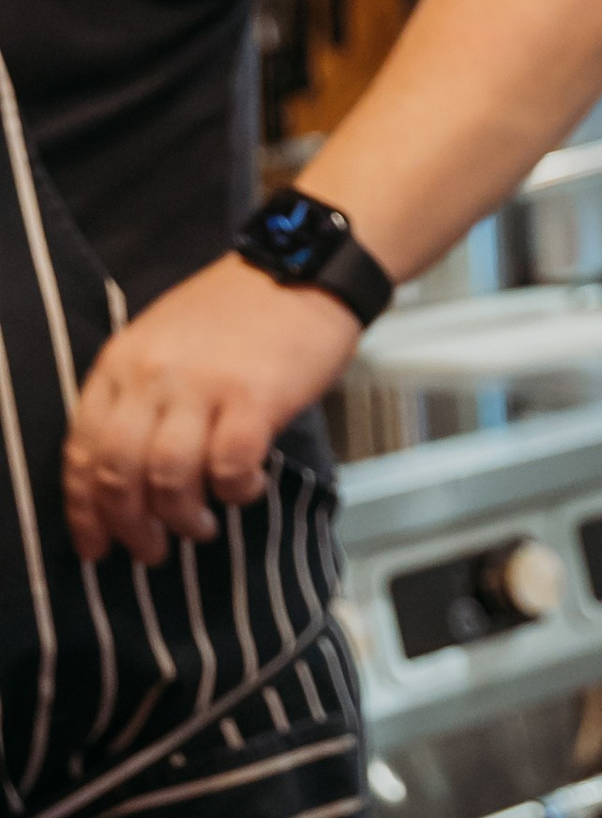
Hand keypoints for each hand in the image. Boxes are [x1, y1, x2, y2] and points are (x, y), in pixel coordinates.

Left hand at [63, 256, 363, 561]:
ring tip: (199, 527)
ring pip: (168, 477)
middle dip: (129, 526)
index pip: (82, 449)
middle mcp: (152, 375)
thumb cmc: (238, 311)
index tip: (95, 544)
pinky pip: (230, 467)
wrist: (304, 267)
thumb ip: (137, 395)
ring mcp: (203, 385)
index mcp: (122, 362)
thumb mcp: (162, 340)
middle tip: (149, 550)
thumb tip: (126, 474)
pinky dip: (234, 491)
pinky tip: (246, 489)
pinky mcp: (254, 398)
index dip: (84, 509)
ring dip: (181, 517)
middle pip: (118, 472)